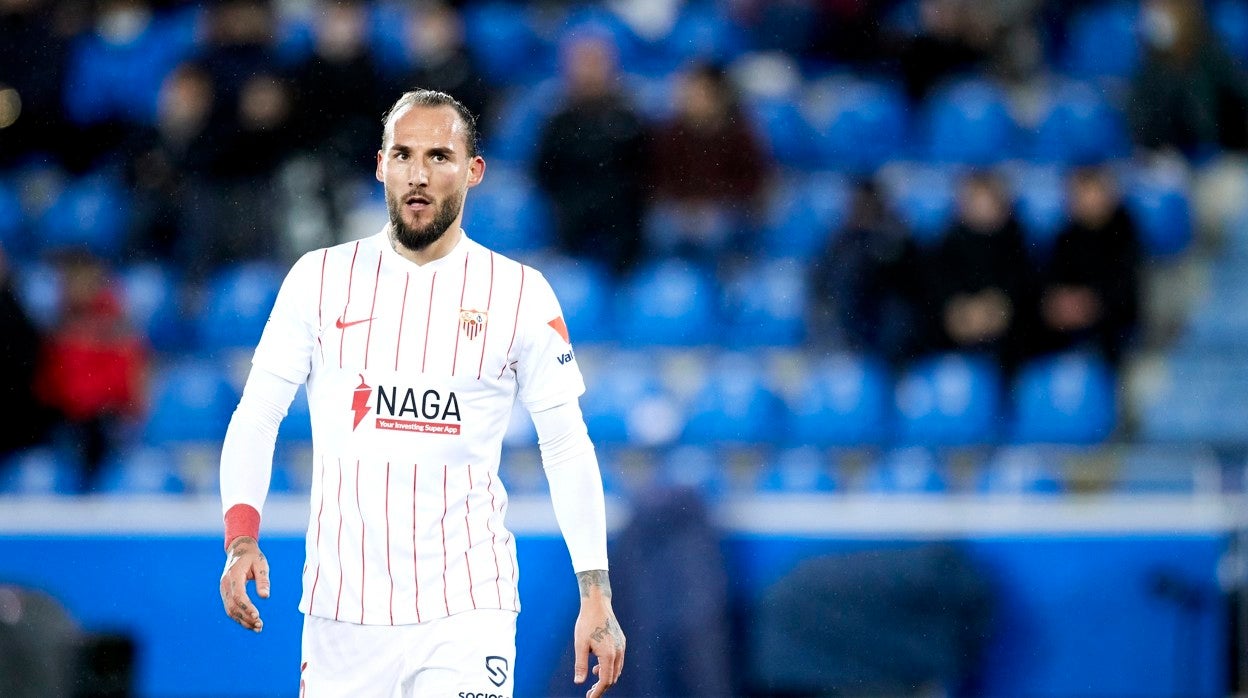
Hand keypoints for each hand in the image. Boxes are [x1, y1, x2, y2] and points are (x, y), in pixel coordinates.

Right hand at [219, 536, 268, 631]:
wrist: (239, 550)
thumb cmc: (252, 557)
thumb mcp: (261, 564)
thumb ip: (263, 580)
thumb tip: (265, 597)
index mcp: (233, 575)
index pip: (238, 595)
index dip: (247, 607)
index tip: (257, 616)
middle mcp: (225, 584)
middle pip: (233, 606)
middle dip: (245, 618)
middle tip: (260, 626)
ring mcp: (223, 590)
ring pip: (230, 610)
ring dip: (242, 621)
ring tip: (257, 628)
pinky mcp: (225, 594)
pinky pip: (230, 608)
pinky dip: (240, 617)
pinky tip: (250, 623)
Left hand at [573, 570, 625, 697]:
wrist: (597, 604)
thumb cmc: (586, 623)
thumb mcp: (580, 645)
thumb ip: (581, 665)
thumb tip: (579, 682)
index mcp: (608, 655)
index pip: (605, 681)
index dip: (597, 692)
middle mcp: (618, 652)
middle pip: (612, 677)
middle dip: (602, 687)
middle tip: (589, 692)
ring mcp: (622, 646)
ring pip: (617, 670)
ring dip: (606, 677)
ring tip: (593, 678)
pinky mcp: (621, 641)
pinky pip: (618, 661)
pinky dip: (609, 667)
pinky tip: (598, 666)